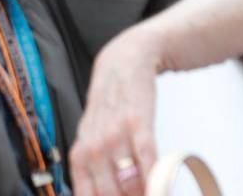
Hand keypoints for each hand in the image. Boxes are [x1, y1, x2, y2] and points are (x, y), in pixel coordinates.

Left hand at [69, 26, 160, 195]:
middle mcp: (94, 146)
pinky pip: (146, 159)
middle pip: (108, 195)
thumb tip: (104, 194)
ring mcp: (115, 134)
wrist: (125, 60)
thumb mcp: (92, 134)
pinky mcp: (137, 122)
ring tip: (154, 194)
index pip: (86, 195)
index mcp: (80, 153)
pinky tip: (162, 187)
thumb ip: (94, 166)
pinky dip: (155, 178)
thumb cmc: (109, 101)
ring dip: (144, 194)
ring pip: (129, 182)